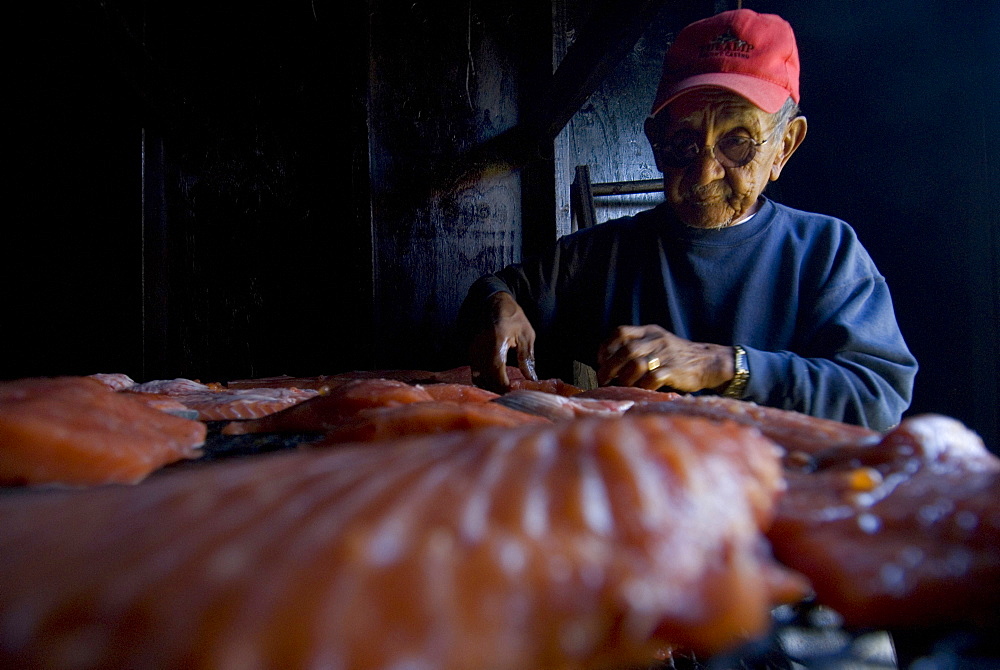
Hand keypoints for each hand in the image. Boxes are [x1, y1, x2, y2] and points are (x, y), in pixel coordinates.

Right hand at [468, 292, 538, 392]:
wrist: (494, 303)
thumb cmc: (513, 317)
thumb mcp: (526, 335)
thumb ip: (527, 358)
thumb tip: (531, 379)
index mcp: (496, 342)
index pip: (497, 371)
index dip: (504, 385)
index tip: (513, 394)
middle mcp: (481, 348)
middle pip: (487, 377)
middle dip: (499, 390)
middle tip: (511, 398)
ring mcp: (474, 351)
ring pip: (479, 378)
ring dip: (490, 387)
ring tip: (503, 394)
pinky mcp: (471, 353)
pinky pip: (475, 373)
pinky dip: (484, 381)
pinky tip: (494, 385)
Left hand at [596, 325, 734, 391]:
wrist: (709, 362)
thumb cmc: (678, 357)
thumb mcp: (659, 343)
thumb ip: (639, 347)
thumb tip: (610, 363)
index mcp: (650, 332)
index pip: (620, 332)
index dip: (606, 346)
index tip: (601, 360)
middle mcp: (656, 340)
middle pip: (625, 350)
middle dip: (610, 366)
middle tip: (603, 379)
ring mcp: (666, 355)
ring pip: (636, 364)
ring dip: (625, 377)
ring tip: (622, 385)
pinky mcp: (674, 370)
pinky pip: (652, 378)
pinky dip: (642, 386)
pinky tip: (641, 390)